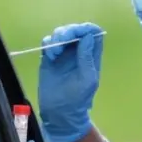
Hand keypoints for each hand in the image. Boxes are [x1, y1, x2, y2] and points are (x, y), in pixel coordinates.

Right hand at [38, 23, 103, 141]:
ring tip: (55, 53)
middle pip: (75, 30)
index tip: (78, 33)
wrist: (59, 112)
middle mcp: (78, 51)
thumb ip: (87, 58)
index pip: (93, 33)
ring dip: (57, 37)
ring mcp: (63, 53)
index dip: (86, 29)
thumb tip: (88, 36)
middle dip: (69, 31)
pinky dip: (48, 44)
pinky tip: (50, 56)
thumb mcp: (87, 79)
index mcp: (91, 55)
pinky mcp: (50, 58)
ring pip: (61, 33)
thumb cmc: (78, 98)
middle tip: (62, 40)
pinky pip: (48, 42)